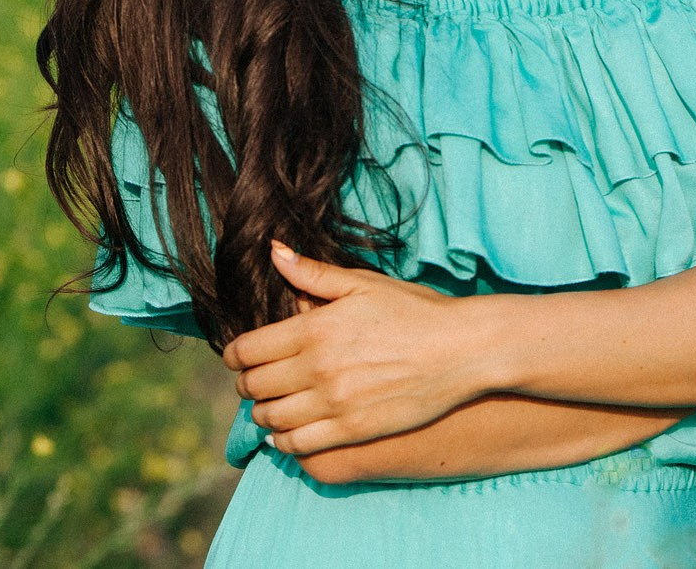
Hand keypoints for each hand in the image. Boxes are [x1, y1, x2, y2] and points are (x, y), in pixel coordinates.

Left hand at [219, 240, 495, 456]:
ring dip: (263, 413)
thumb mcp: (362, 284)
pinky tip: (286, 433)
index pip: (247, 350)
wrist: (461, 350)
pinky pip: (299, 445)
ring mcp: (335, 404)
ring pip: (271, 418)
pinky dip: (284, 441)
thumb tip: (274, 251)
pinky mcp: (353, 431)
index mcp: (314, 329)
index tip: (238, 356)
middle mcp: (317, 369)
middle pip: (254, 386)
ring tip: (270, 405)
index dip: (234, 355)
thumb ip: (312, 273)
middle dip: (246, 383)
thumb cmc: (414, 311)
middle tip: (254, 380)